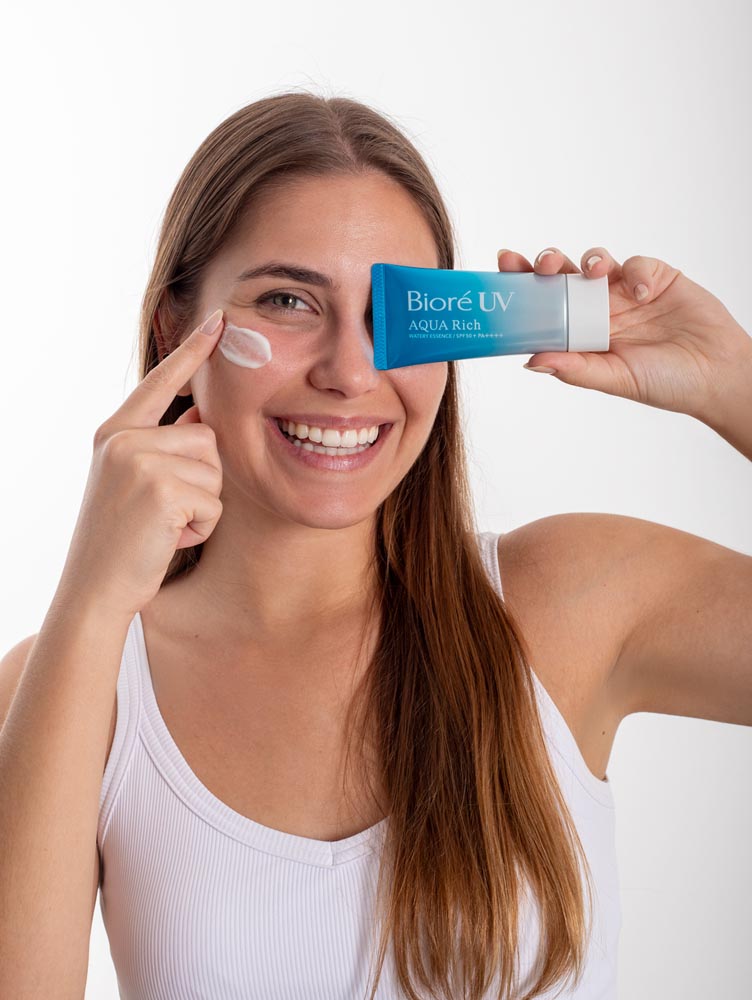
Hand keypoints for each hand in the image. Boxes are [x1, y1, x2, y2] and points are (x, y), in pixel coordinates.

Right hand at [57, 309, 226, 620]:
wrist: (96, 589)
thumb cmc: (123, 540)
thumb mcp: (134, 482)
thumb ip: (163, 446)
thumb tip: (203, 416)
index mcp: (116, 432)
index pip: (161, 382)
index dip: (192, 350)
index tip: (220, 320)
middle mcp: (123, 439)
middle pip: (207, 436)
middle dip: (204, 479)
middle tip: (166, 512)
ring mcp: (138, 461)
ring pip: (215, 469)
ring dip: (204, 505)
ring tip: (166, 525)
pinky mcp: (160, 488)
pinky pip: (214, 502)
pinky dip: (202, 527)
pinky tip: (169, 539)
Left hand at [497, 246, 751, 418]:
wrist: (717, 375)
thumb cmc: (665, 383)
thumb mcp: (615, 379)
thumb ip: (574, 369)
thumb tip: (530, 362)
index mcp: (581, 333)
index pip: (543, 306)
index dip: (523, 287)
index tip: (503, 269)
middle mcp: (598, 309)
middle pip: (562, 277)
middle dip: (547, 263)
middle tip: (542, 264)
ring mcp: (626, 291)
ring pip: (595, 262)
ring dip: (589, 260)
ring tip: (595, 271)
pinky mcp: (656, 277)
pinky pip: (637, 264)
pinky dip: (636, 273)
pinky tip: (644, 293)